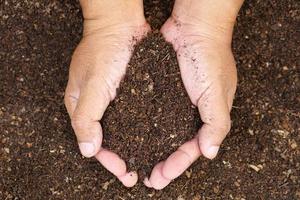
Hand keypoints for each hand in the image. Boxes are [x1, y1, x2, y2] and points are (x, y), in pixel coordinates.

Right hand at [64, 3, 149, 186]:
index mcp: (81, 106)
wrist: (121, 24)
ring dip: (132, 146)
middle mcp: (97, 106)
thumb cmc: (104, 50)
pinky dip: (140, 129)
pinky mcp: (128, 91)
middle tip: (136, 174)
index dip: (109, 160)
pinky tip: (152, 137)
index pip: (93, 142)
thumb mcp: (91, 85)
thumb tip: (88, 150)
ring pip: (122, 130)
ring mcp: (113, 99)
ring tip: (146, 160)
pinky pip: (133, 115)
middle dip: (121, 158)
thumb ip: (86, 118)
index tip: (125, 173)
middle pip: (107, 139)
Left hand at [144, 13, 237, 188]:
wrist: (193, 29)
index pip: (193, 148)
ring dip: (153, 149)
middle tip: (148, 179)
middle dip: (164, 163)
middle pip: (177, 145)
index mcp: (208, 117)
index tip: (160, 177)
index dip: (177, 165)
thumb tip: (210, 153)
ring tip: (139, 163)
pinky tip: (133, 136)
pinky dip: (145, 127)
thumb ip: (216, 124)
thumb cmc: (209, 58)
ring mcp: (176, 103)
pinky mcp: (163, 92)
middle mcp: (192, 113)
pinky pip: (153, 114)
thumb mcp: (217, 94)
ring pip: (164, 133)